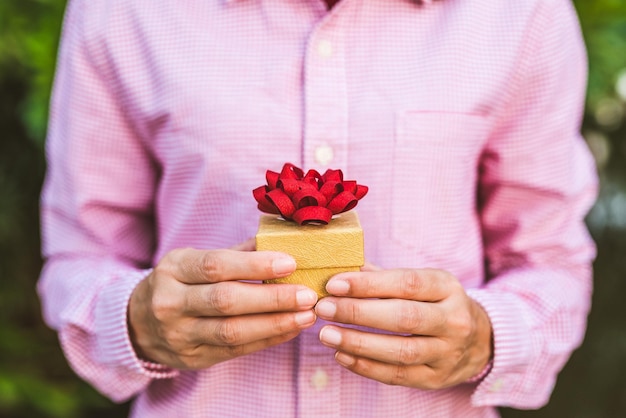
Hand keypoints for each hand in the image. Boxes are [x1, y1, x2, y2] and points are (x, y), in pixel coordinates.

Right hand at [128, 240, 317, 369]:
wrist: (138, 323)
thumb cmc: (178, 282)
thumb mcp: (193, 260)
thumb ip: (235, 253)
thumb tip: (280, 242)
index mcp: (173, 269)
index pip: (216, 266)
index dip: (254, 265)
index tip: (289, 263)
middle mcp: (171, 302)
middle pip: (226, 301)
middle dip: (272, 299)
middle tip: (307, 294)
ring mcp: (179, 335)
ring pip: (232, 332)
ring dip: (275, 324)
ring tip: (306, 315)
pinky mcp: (192, 358)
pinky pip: (235, 350)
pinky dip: (267, 339)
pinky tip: (290, 329)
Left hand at [315, 268, 491, 388]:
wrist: (480, 339)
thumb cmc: (436, 303)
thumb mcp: (422, 282)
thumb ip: (384, 277)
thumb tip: (343, 269)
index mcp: (446, 288)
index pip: (406, 284)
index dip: (368, 285)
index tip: (334, 284)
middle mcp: (453, 320)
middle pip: (404, 318)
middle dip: (358, 313)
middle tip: (323, 308)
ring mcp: (447, 352)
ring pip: (400, 351)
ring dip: (358, 344)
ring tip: (327, 334)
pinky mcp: (436, 378)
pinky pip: (398, 375)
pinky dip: (366, 367)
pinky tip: (342, 355)